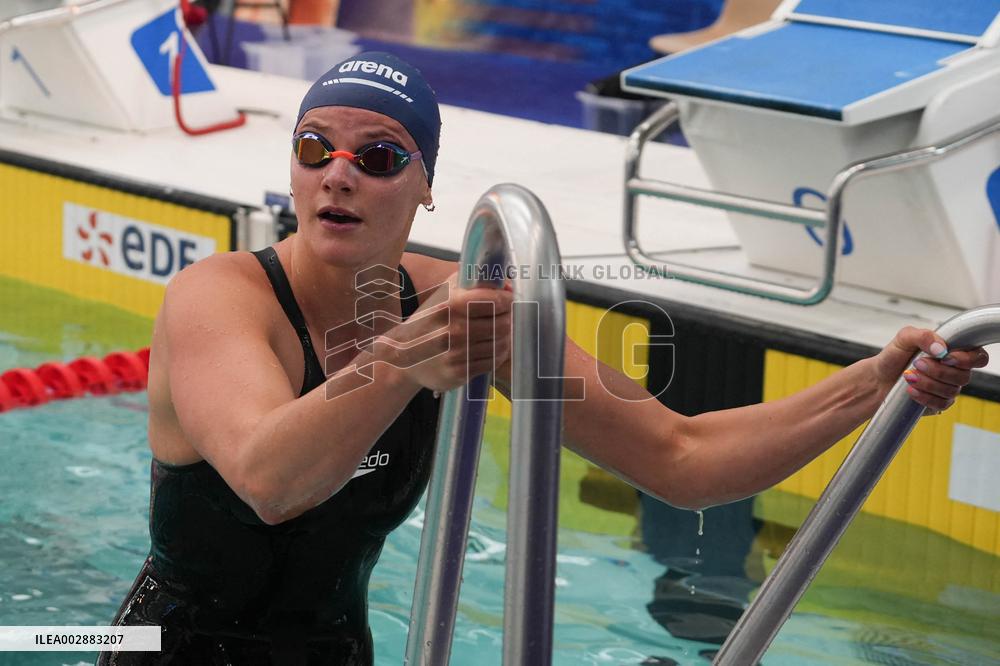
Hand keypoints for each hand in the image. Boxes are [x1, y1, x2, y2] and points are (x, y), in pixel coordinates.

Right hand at [380, 273, 512, 392]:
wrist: (403, 356)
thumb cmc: (429, 320)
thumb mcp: (444, 293)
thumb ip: (473, 281)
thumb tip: (506, 284)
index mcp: (451, 305)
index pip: (495, 301)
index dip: (507, 300)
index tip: (507, 300)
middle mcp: (454, 329)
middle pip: (502, 324)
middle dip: (508, 319)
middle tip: (504, 317)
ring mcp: (456, 353)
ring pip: (500, 344)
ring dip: (505, 338)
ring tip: (499, 333)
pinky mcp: (459, 372)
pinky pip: (492, 362)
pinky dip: (497, 355)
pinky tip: (491, 348)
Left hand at [871, 326, 988, 412]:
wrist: (878, 378)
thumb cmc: (894, 356)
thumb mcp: (904, 338)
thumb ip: (924, 336)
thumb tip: (942, 349)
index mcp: (953, 352)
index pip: (978, 357)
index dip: (967, 359)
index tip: (945, 357)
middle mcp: (954, 371)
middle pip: (964, 376)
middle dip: (938, 371)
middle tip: (917, 364)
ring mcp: (948, 388)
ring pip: (952, 390)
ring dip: (928, 383)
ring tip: (909, 376)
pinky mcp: (938, 403)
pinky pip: (941, 404)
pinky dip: (924, 397)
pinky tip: (910, 390)